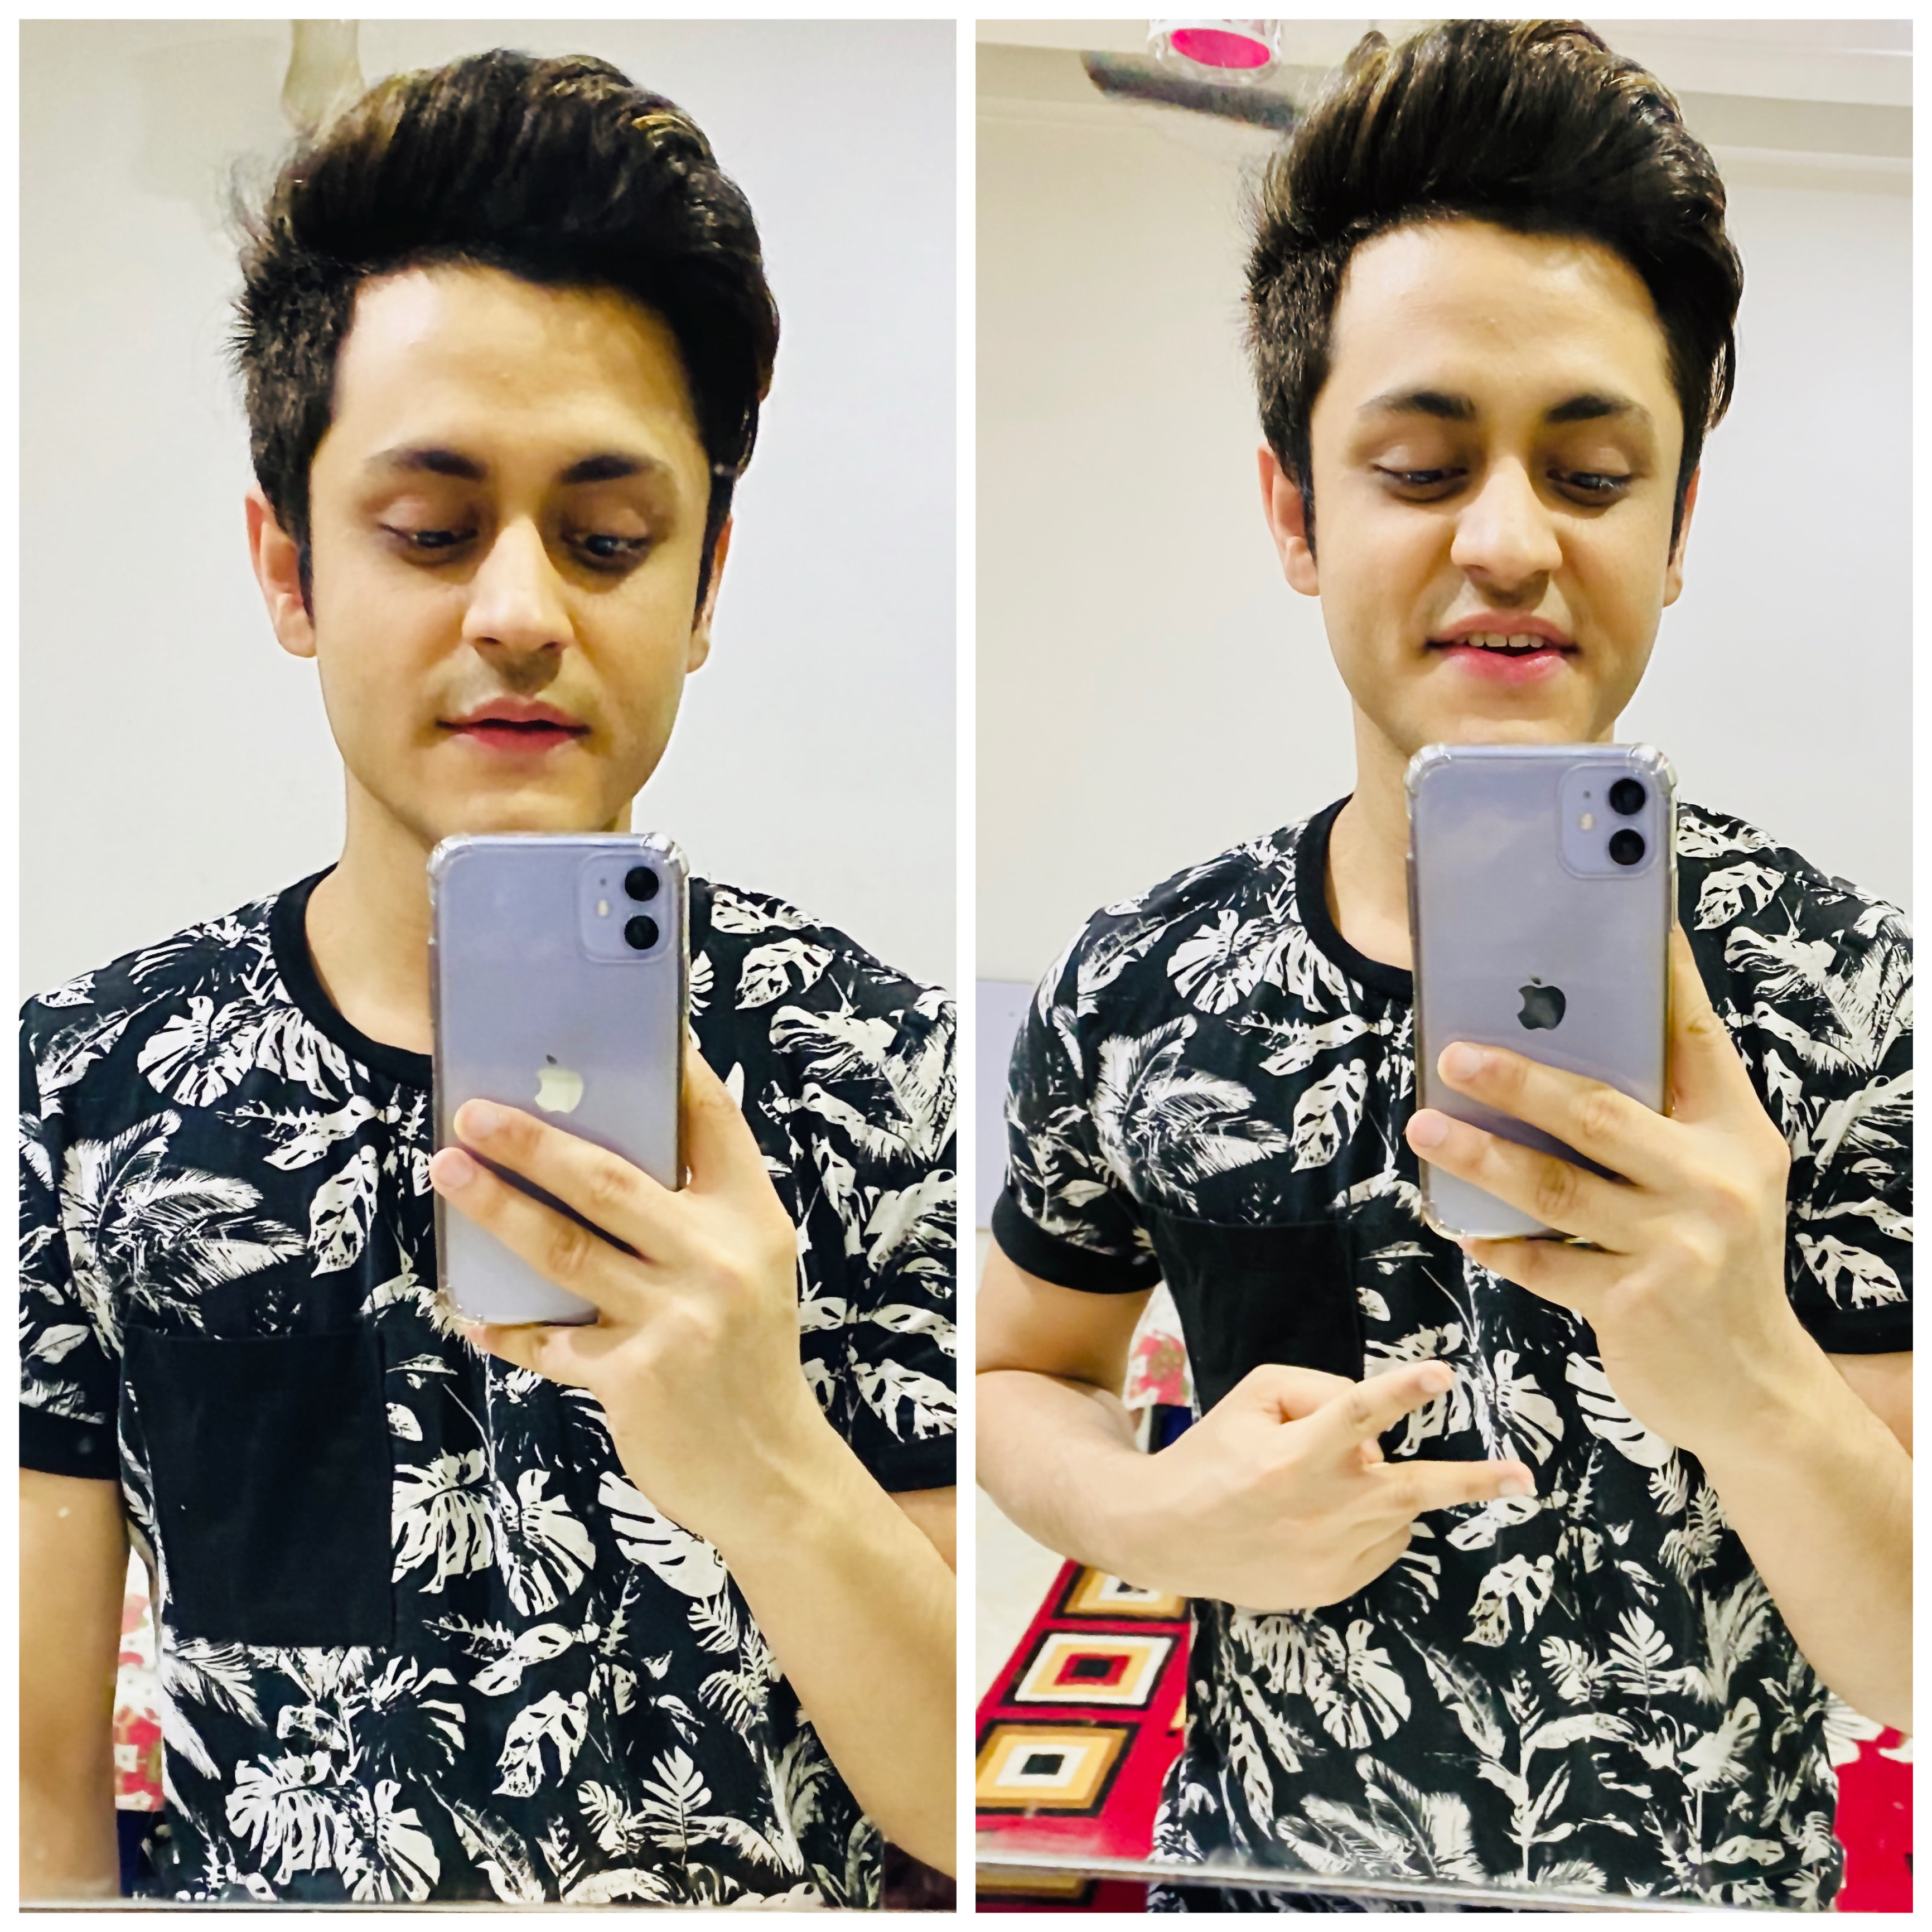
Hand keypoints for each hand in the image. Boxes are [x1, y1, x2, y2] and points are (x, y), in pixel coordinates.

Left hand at [427, 1047, 829, 1554]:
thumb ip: (694, 1216)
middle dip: (532, 1141)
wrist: (770, 1470)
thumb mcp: (750, 1270)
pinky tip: (468, 1305)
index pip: (713, 1122)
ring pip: (565, 1249)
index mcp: (750, 1221)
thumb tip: (608, 1158)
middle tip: (474, 1112)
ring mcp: (675, 1318)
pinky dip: (504, 1322)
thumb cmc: (749, 1360)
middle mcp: (716, 1259)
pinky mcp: (633, 1375)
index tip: (628, 1027)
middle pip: (609, 1180)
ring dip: (497, 1208)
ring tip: (448, 1172)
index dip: (671, 1069)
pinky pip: (548, 1338)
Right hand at [1119, 1359, 1534, 1610]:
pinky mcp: (1334, 1586)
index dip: (1401, 1390)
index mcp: (1293, 1455)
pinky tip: (1321, 1519)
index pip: (1356, 1412)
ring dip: (1382, 1489)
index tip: (1442, 1374)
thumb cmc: (1214, 1454)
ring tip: (1328, 1486)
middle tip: (1523, 1476)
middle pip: (1411, 1487)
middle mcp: (1319, 1507)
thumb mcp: (1253, 1398)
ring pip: (1397, 1509)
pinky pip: (1382, 1545)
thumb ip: (1318, 1392)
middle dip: (1473, 1481)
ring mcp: (1330, 1555)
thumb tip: (1375, 1426)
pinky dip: (1368, 1523)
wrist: (1166, 1534)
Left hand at [1405, 925, 1805, 1459]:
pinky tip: (1458, 1222)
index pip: (1693, 1040)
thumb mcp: (1716, 1185)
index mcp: (1736, 1137)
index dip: (1656, 978)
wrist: (1755, 1391)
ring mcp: (1677, 1245)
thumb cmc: (1717, 1269)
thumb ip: (1658, 1126)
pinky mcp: (1634, 1303)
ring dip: (1479, 1156)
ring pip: (1553, 1187)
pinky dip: (1493, 1241)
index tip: (1620, 925)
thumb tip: (1556, 1055)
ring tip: (1426, 1127)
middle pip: (1598, 1111)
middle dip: (1517, 1078)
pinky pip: (1539, 1262)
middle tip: (1452, 1052)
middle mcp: (1715, 1182)